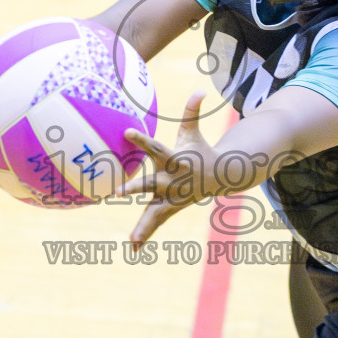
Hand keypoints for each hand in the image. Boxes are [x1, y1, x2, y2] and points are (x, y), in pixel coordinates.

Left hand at [118, 91, 222, 248]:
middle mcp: (172, 181)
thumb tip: (201, 89)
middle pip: (150, 184)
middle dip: (134, 189)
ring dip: (144, 226)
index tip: (127, 131)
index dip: (141, 139)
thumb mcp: (194, 131)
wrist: (221, 177)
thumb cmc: (200, 150)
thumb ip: (192, 111)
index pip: (155, 147)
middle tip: (116, 193)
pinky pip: (156, 222)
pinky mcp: (170, 208)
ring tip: (131, 240)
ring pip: (155, 212)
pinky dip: (146, 234)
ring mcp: (171, 198)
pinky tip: (133, 249)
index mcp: (175, 160)